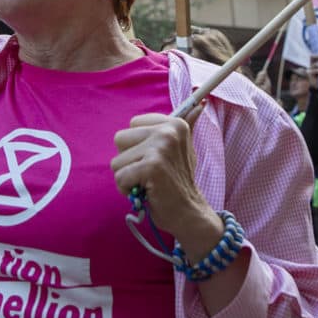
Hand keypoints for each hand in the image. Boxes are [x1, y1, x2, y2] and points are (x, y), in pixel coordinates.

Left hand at [112, 111, 215, 243]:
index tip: (154, 158)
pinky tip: (144, 191)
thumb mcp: (184, 149)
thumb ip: (187, 126)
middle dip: (128, 160)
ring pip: (117, 160)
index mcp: (174, 123)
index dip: (136, 146)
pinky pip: (119, 176)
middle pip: (120, 139)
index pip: (132, 124)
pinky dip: (126, 189)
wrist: (189, 212)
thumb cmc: (180, 181)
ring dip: (127, 176)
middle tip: (148, 173)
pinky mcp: (151, 167)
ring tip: (146, 182)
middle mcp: (168, 131)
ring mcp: (160, 148)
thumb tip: (200, 105)